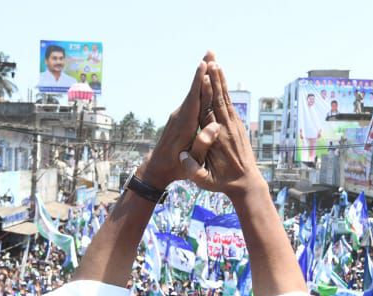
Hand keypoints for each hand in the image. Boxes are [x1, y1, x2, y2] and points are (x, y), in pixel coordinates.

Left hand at [139, 55, 211, 188]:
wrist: (158, 167)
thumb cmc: (177, 166)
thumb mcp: (191, 160)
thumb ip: (202, 144)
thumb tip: (214, 127)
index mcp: (185, 125)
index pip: (194, 99)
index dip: (200, 82)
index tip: (205, 65)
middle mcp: (181, 115)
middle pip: (194, 89)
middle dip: (202, 71)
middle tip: (210, 51)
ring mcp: (179, 114)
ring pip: (193, 92)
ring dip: (202, 75)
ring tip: (209, 58)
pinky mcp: (181, 116)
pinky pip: (193, 98)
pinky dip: (200, 86)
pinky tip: (205, 78)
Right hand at [180, 60, 264, 198]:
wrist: (246, 183)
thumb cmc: (221, 182)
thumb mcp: (204, 181)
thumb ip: (194, 170)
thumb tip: (182, 157)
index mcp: (216, 139)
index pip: (208, 112)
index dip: (206, 94)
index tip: (204, 77)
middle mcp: (226, 129)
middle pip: (219, 99)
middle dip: (215, 79)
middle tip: (211, 60)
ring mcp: (234, 127)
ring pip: (226, 99)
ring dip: (221, 81)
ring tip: (216, 64)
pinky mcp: (238, 127)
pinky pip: (230, 105)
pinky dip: (226, 92)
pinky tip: (222, 82)